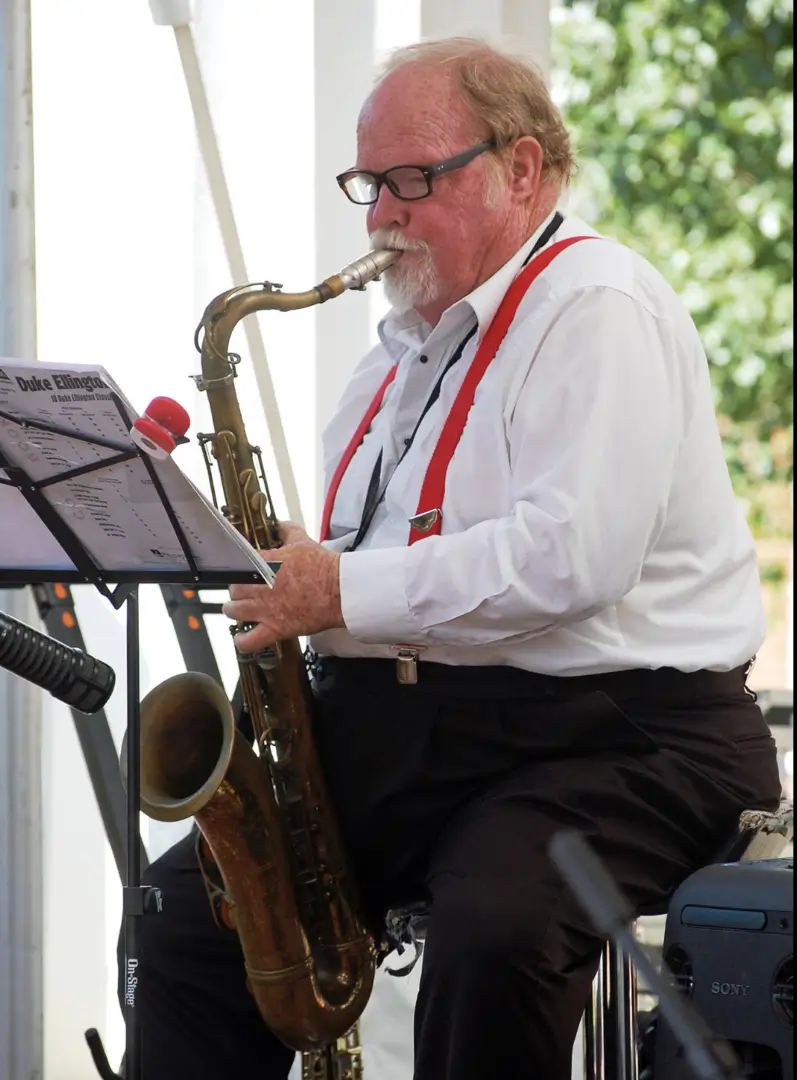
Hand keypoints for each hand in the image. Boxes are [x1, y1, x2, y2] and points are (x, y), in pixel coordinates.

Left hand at [222, 521, 343, 652]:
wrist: (340, 590)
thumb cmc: (323, 567)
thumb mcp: (303, 541)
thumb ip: (286, 531)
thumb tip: (278, 524)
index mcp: (264, 563)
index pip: (238, 563)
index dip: (240, 568)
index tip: (245, 571)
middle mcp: (259, 586)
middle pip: (233, 588)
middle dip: (238, 590)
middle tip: (246, 591)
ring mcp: (265, 609)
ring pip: (233, 611)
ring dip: (235, 611)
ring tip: (241, 610)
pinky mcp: (275, 628)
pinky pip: (248, 640)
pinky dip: (242, 640)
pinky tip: (243, 637)